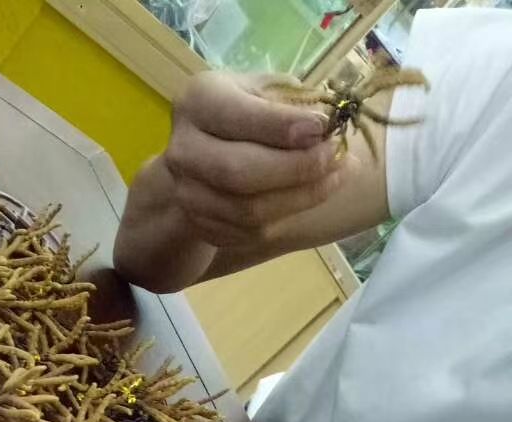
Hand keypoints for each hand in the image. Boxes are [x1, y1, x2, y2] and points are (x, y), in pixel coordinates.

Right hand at [164, 71, 348, 245]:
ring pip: (247, 211)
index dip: (282, 127)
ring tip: (336, 177)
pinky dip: (286, 217)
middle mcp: (183, 149)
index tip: (324, 128)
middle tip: (337, 157)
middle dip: (296, 168)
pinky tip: (310, 196)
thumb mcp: (268, 90)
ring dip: (300, 198)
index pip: (237, 118)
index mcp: (199, 101)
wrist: (210, 148)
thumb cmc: (249, 109)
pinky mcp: (201, 224)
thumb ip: (293, 104)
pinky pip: (248, 233)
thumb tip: (327, 129)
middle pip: (238, 172)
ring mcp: (187, 193)